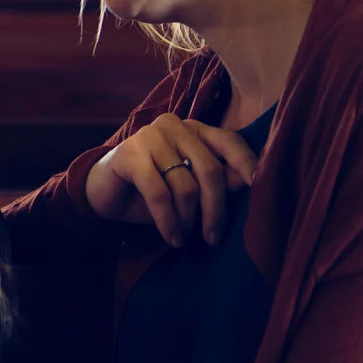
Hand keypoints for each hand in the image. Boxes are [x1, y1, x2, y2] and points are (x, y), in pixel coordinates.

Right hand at [84, 113, 259, 246]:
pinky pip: (159, 193)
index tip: (259, 187)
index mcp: (194, 128)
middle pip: (210, 169)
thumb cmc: (153, 190)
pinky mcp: (129, 155)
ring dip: (188, 219)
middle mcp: (173, 125)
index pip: (229, 141)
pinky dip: (168, 220)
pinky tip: (172, 237)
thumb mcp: (190, 186)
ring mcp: (149, 137)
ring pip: (185, 185)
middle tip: (213, 237)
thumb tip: (251, 181)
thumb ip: (220, 179)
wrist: (104, 194)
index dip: (246, 163)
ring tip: (185, 236)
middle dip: (215, 209)